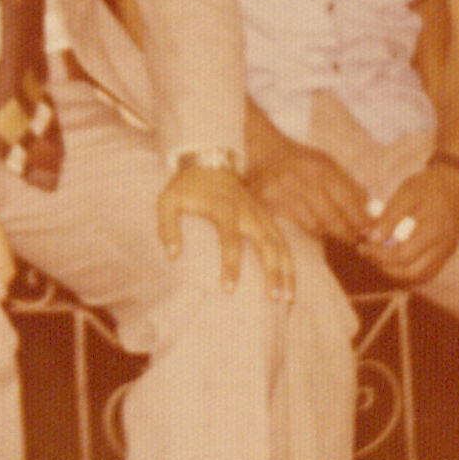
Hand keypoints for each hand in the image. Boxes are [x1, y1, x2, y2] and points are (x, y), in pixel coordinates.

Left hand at [158, 162, 292, 298]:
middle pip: (266, 243)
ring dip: (287, 270)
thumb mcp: (167, 200)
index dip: (231, 264)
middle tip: (275, 299)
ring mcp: (260, 214)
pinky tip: (291, 283)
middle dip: (273, 271)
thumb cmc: (187, 186)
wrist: (210, 160)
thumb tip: (173, 255)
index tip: (230, 289)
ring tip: (289, 298)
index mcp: (223, 208)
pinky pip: (283, 241)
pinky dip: (289, 262)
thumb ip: (167, 226)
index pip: (230, 238)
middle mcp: (247, 212)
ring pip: (280, 243)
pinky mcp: (266, 217)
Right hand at [248, 136, 376, 243]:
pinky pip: (296, 225)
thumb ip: (349, 185)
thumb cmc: (300, 160)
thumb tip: (370, 211)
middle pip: (331, 217)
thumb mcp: (327, 163)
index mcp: (320, 168)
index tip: (372, 232)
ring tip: (340, 238)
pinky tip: (319, 232)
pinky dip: (311, 231)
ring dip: (330, 235)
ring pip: (314, 225)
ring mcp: (283, 193)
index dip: (361, 220)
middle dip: (348, 233)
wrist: (263, 152)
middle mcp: (302, 180)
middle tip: (357, 241)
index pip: (347, 200)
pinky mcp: (268, 204)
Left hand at [357, 164, 458, 283]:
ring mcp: (447, 253)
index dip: (379, 255)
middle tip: (368, 254)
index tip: (362, 246)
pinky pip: (426, 272)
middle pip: (412, 273)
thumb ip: (390, 217)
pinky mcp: (445, 254)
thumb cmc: (427, 185)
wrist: (453, 182)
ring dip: (396, 272)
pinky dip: (408, 270)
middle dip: (385, 267)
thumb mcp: (405, 194)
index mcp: (434, 231)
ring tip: (378, 256)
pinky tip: (393, 259)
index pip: (403, 256)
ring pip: (420, 277)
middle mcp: (444, 247)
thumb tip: (373, 239)